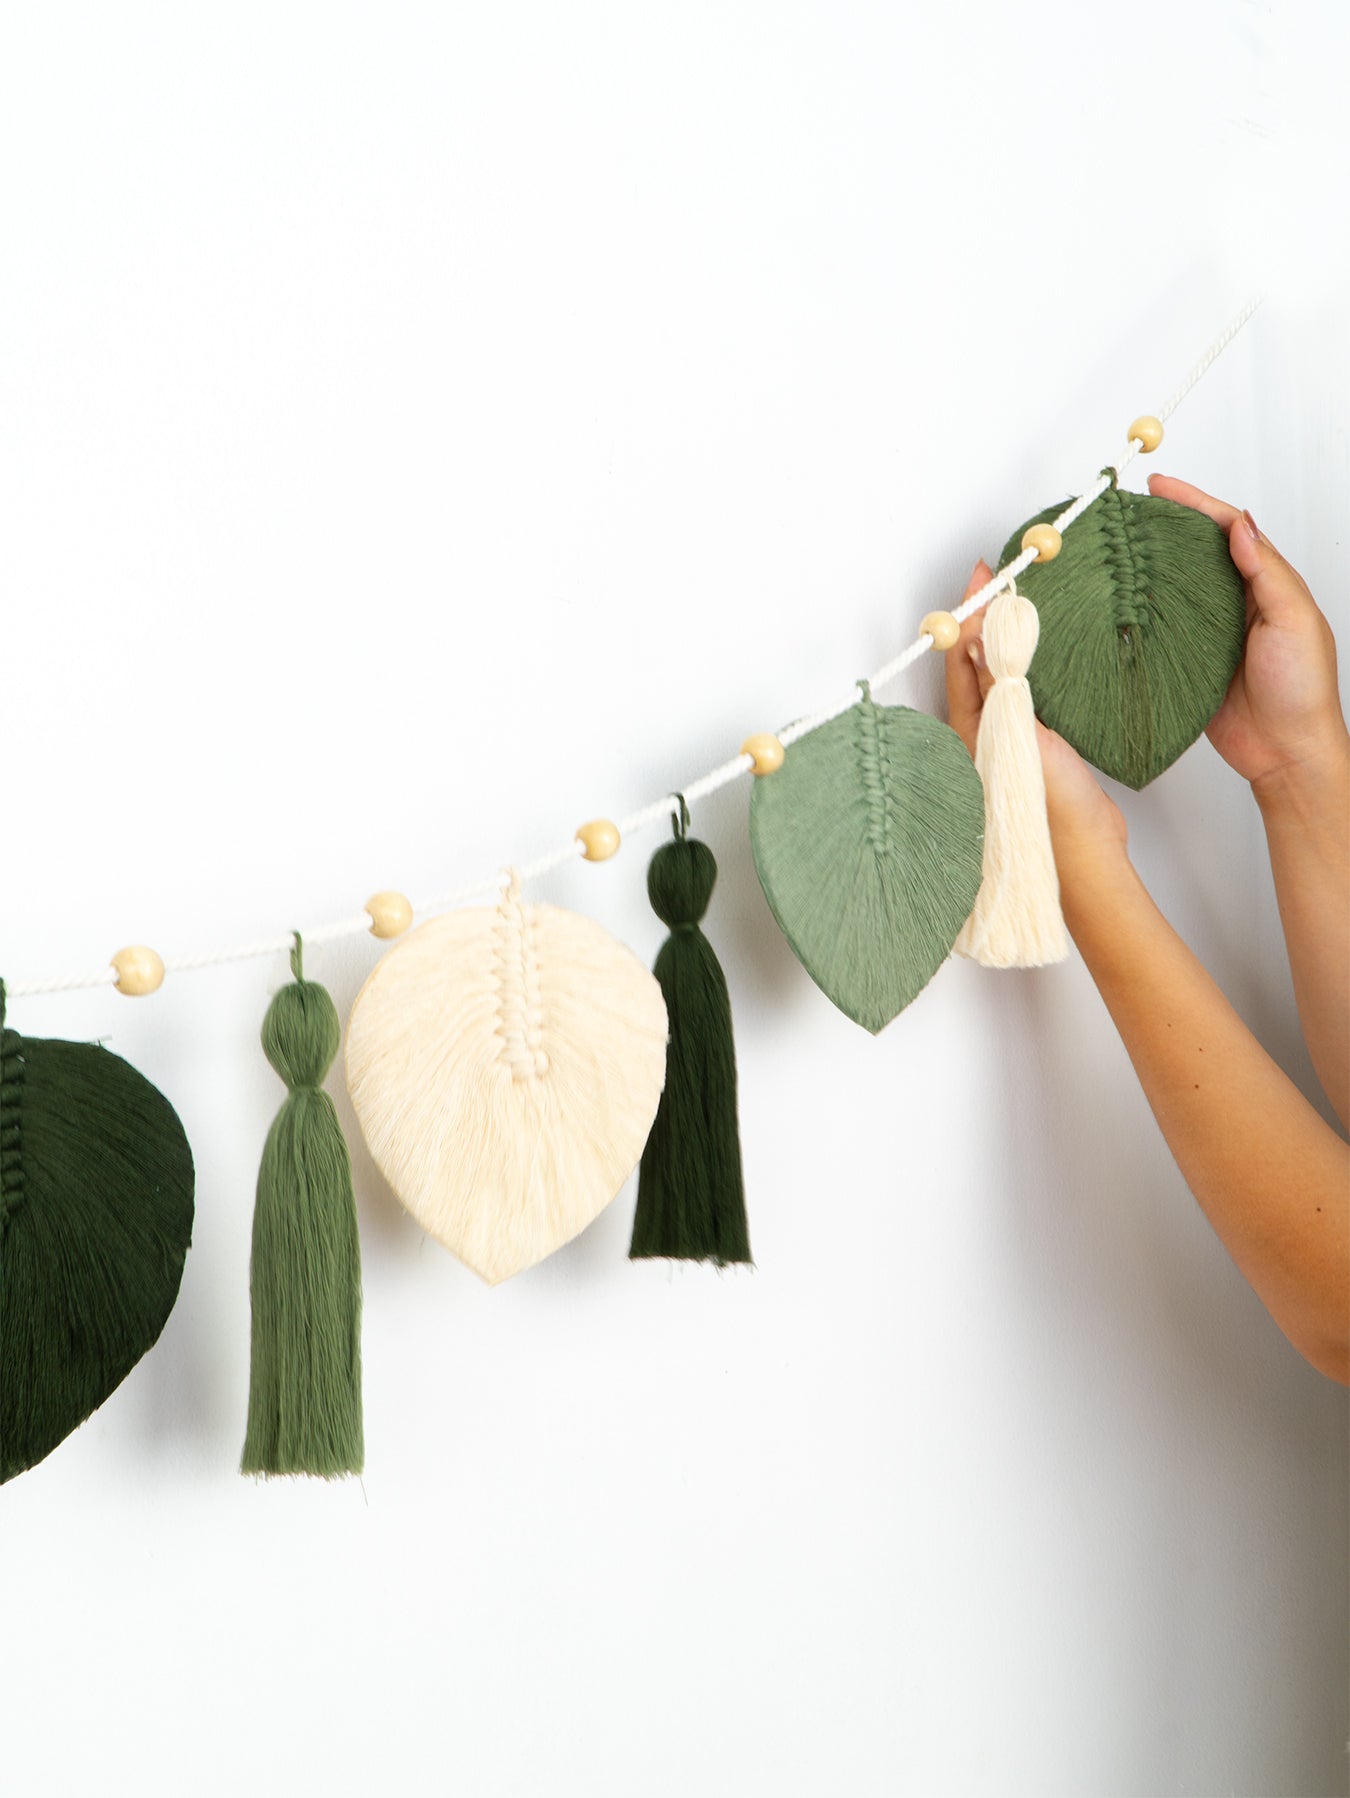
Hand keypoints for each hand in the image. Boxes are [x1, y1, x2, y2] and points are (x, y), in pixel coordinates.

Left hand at [944, 560, 1127, 882]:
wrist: (1087, 854)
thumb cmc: (1053, 807)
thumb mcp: (1023, 734)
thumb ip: (1000, 686)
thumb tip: (977, 638)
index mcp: (968, 733)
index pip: (962, 660)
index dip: (970, 615)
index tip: (983, 577)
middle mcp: (979, 735)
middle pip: (976, 665)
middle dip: (986, 622)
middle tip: (1000, 580)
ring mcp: (1004, 741)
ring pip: (999, 677)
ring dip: (1007, 642)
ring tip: (1022, 603)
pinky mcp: (1032, 748)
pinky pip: (1022, 695)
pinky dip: (1028, 666)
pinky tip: (1045, 652)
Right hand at [1147, 475, 1347, 797]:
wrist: (1284, 752)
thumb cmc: (1301, 689)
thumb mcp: (1294, 621)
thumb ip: (1268, 572)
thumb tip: (1240, 526)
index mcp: (1266, 582)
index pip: (1225, 528)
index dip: (1193, 503)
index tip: (1159, 487)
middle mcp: (1236, 601)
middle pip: (1194, 550)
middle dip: (1163, 525)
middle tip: (1126, 510)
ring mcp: (1209, 630)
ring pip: (1173, 585)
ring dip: (1148, 565)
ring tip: (1114, 546)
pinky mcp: (1188, 660)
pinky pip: (1159, 628)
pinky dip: (1140, 611)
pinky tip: (1118, 601)